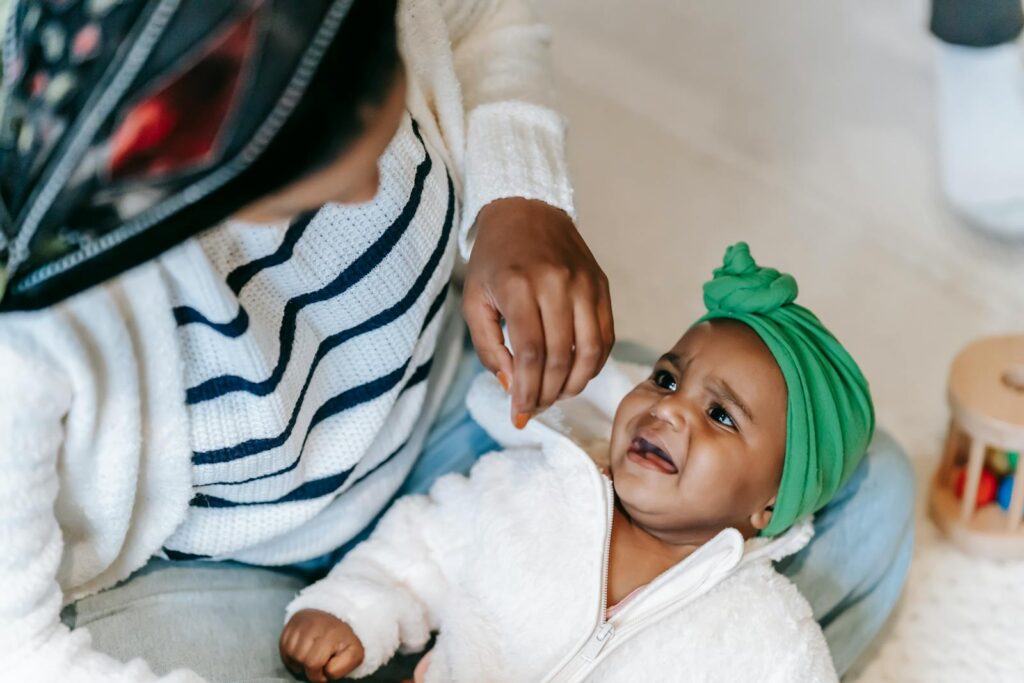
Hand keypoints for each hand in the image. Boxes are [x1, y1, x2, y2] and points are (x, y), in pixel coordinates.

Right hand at [280, 609, 364, 681]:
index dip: (319, 675)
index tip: (326, 670)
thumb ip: (341, 668)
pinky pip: (283, 645)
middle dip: (309, 669)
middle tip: (319, 663)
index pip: (313, 663)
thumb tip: (324, 673)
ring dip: (299, 661)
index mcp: (331, 633)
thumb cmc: (346, 639)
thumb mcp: (354, 654)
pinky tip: (302, 653)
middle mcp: (314, 624)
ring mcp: (301, 622)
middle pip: (301, 659)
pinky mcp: (292, 621)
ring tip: (311, 656)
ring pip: (291, 653)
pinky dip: (290, 654)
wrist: (341, 615)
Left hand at [463, 198, 613, 425]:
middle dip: (548, 393)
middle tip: (535, 407)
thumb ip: (488, 347)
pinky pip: (605, 336)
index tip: (520, 414)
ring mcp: (584, 283)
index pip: (531, 354)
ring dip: (573, 384)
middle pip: (560, 358)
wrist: (525, 212)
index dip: (527, 392)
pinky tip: (574, 373)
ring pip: (589, 352)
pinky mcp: (601, 285)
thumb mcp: (474, 301)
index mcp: (519, 286)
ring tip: (555, 394)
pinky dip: (592, 364)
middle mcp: (557, 283)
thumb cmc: (494, 261)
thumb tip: (512, 385)